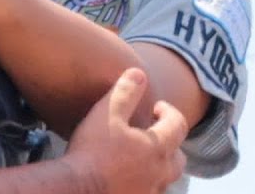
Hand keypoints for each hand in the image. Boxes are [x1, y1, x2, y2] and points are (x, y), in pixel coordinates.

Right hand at [66, 68, 187, 193]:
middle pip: (178, 159)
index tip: (157, 107)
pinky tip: (126, 177)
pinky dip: (143, 184)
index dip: (170, 112)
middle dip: (170, 143)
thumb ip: (125, 92)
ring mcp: (148, 193)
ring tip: (139, 157)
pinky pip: (147, 193)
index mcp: (157, 148)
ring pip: (164, 180)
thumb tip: (139, 73)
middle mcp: (159, 174)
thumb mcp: (106, 113)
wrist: (75, 189)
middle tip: (152, 133)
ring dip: (158, 166)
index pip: (179, 125)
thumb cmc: (92, 151)